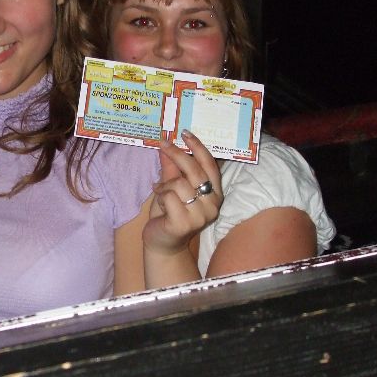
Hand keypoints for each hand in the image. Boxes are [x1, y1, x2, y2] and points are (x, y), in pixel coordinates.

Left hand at [143, 130, 222, 255]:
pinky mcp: (184, 223)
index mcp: (214, 193)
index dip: (198, 147)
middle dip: (177, 154)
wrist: (163, 243)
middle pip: (194, 170)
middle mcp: (212, 204)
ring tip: (161, 192)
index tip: (185, 133)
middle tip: (163, 144)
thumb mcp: (172, 186)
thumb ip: (172, 168)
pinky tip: (161, 205)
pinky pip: (169, 196)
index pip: (210, 165)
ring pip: (179, 183)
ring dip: (165, 185)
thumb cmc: (169, 214)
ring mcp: (200, 215)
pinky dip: (161, 197)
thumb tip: (166, 146)